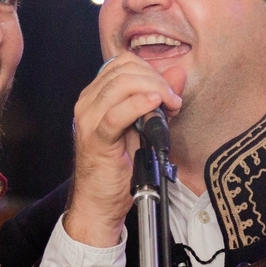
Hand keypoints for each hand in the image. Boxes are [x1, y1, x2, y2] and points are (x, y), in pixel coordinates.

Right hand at [63, 53, 183, 247]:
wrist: (100, 203)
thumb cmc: (119, 168)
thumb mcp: (144, 126)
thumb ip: (158, 97)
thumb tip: (177, 73)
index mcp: (97, 95)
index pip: (124, 63)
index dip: (152, 71)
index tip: (170, 92)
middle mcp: (88, 102)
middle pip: (125, 70)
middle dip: (157, 80)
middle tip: (174, 101)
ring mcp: (88, 119)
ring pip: (121, 85)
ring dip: (153, 90)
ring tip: (169, 107)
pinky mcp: (95, 139)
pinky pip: (116, 114)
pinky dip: (138, 104)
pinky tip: (155, 105)